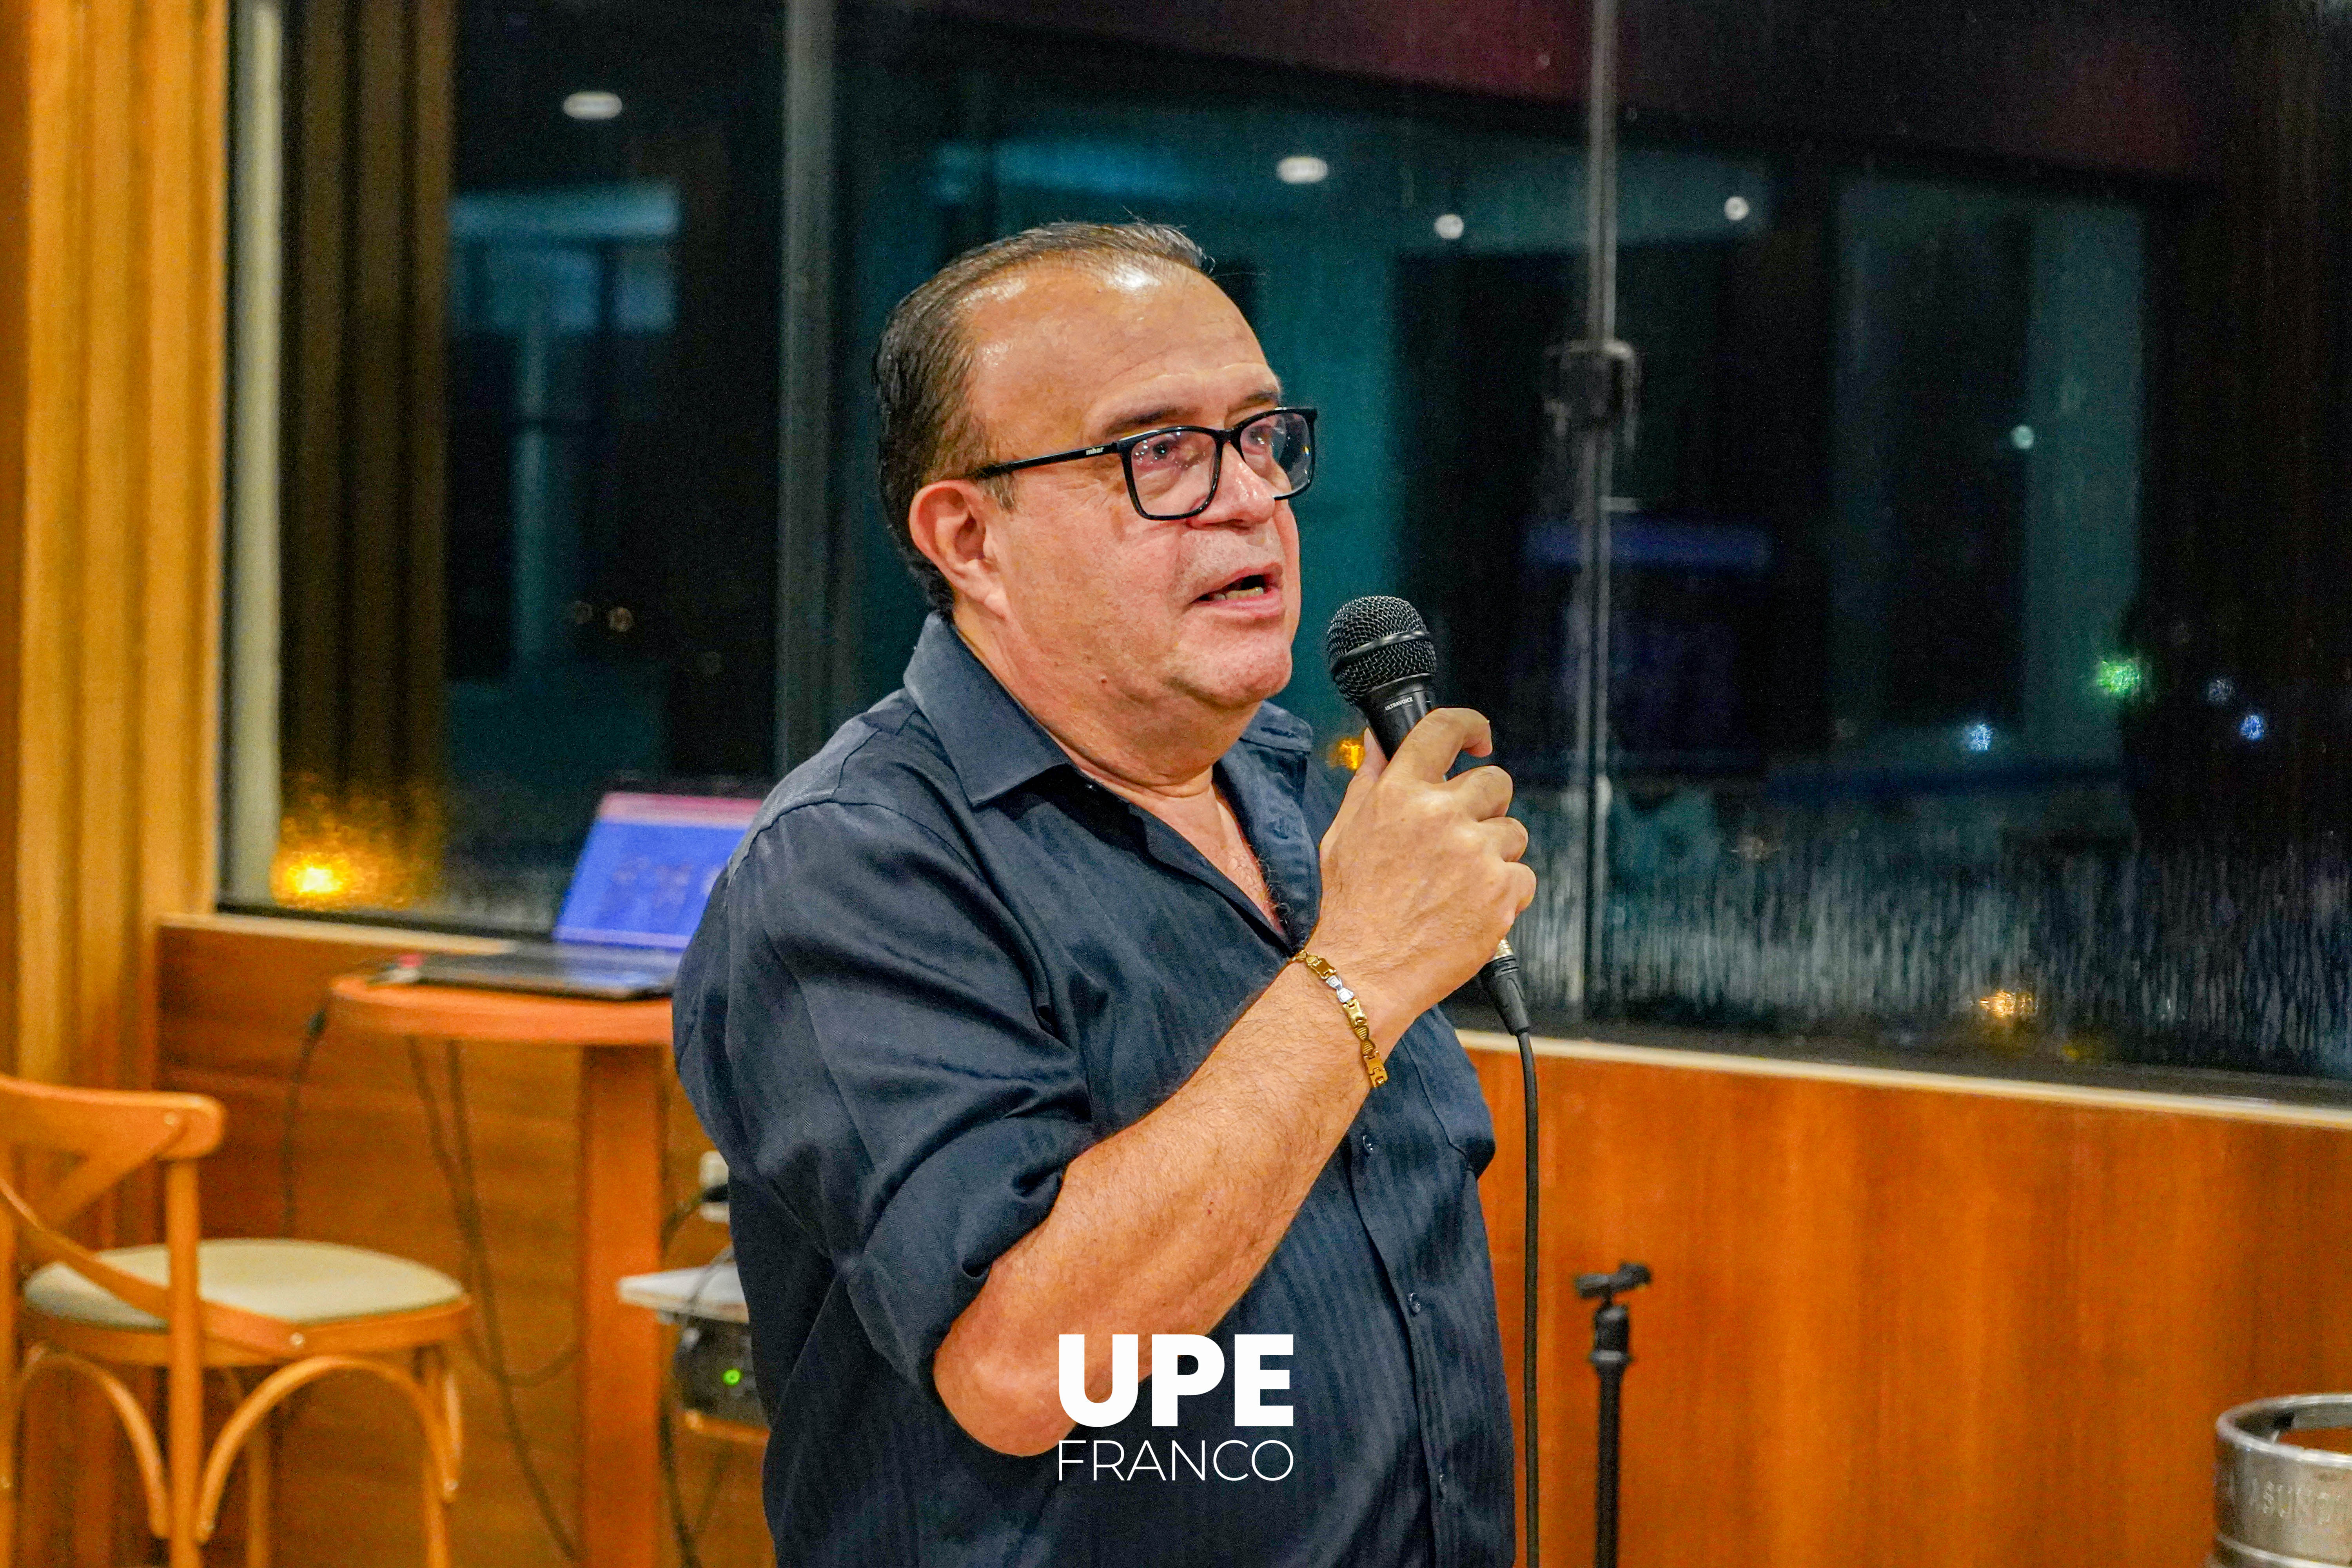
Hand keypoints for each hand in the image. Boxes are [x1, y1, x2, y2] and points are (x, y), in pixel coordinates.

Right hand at [1307, 709, 1534, 1039]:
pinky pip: (1523, 877)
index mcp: (1399, 793)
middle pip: (1495, 783)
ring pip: (1513, 833)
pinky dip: (1504, 894)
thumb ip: (1370, 779)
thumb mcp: (1344, 832)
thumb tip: (1379, 737)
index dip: (1470, 727)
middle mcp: (1439, 814)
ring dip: (1494, 855)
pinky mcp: (1500, 890)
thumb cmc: (1351, 906)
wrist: (1364, 972)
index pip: (1444, 730)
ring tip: (1458, 887)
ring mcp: (1474, 852)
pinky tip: (1470, 910)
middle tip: (1460, 842)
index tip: (1480, 740)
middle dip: (1484, 808)